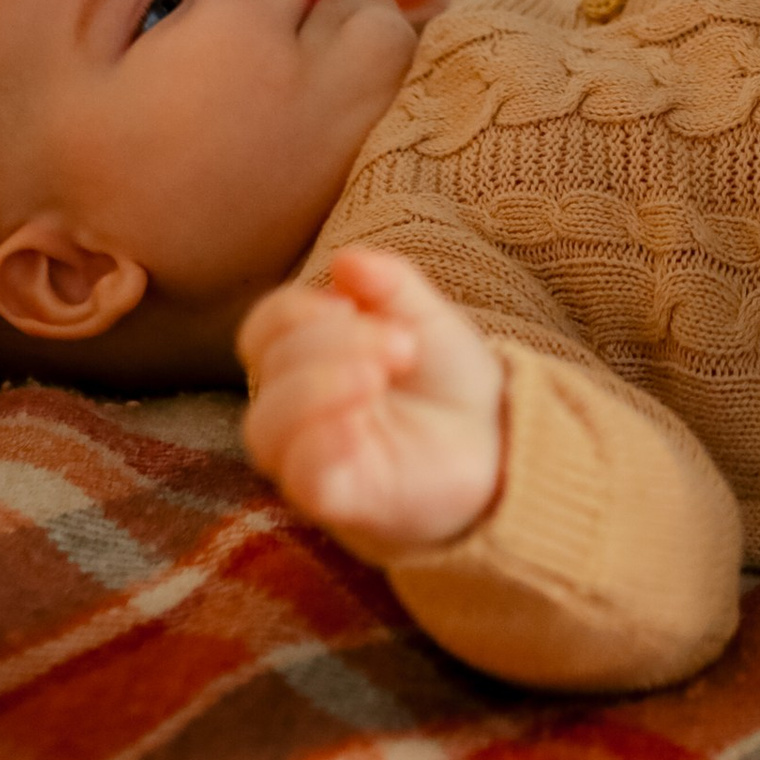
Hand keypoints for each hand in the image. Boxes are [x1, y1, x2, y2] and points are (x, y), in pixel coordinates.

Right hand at [239, 248, 505, 559]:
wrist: (495, 446)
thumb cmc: (448, 382)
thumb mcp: (428, 317)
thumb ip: (390, 283)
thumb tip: (345, 261)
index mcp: (306, 357)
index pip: (264, 327)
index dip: (297, 308)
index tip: (354, 303)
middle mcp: (296, 407)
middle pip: (270, 366)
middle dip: (333, 340)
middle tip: (403, 344)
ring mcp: (310, 456)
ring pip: (267, 425)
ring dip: (318, 386)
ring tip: (377, 376)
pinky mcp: (334, 498)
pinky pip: (301, 475)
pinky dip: (322, 441)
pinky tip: (360, 421)